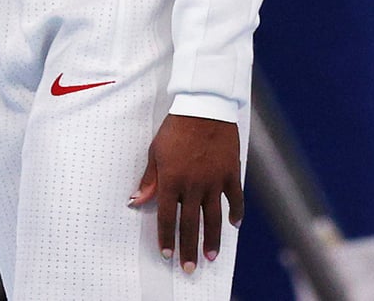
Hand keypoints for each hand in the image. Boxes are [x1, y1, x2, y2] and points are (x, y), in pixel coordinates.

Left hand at [130, 114, 243, 271]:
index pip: (167, 218)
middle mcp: (193, 185)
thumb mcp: (156, 151)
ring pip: (213, 218)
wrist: (204, 105)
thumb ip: (149, 179)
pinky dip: (236, 212)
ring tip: (210, 256)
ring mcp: (214, 180)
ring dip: (212, 240)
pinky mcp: (230, 172)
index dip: (166, 238)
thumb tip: (137, 201)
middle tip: (189, 268)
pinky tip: (235, 225)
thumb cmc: (176, 127)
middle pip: (190, 224)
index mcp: (171, 180)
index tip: (167, 254)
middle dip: (188, 248)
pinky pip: (235, 198)